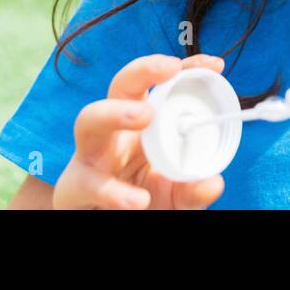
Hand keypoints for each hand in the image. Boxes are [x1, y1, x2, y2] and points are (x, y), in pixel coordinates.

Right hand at [52, 53, 227, 208]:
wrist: (112, 225)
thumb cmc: (145, 200)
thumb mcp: (177, 195)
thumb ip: (194, 189)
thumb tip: (212, 183)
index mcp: (143, 126)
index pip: (160, 85)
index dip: (186, 70)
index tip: (214, 65)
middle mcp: (114, 133)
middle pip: (120, 86)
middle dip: (142, 70)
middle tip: (170, 70)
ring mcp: (91, 157)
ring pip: (88, 120)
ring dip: (114, 111)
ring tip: (144, 115)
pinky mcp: (75, 188)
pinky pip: (88, 182)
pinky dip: (113, 191)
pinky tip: (137, 200)